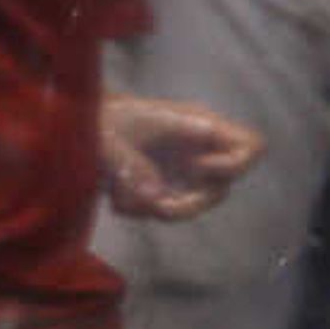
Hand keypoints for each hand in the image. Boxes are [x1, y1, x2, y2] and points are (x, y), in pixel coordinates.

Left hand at [99, 93, 261, 221]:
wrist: (79, 119)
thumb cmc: (101, 119)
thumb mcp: (110, 139)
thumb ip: (133, 167)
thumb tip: (157, 199)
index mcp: (200, 126)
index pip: (251, 146)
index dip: (234, 166)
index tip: (195, 167)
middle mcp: (200, 150)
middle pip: (222, 187)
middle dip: (190, 204)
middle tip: (157, 207)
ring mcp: (183, 169)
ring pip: (195, 202)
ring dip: (162, 209)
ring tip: (125, 200)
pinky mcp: (163, 185)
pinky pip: (165, 207)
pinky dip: (140, 208)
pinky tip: (117, 194)